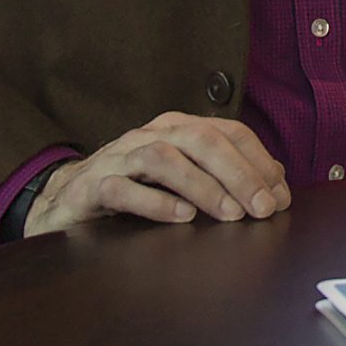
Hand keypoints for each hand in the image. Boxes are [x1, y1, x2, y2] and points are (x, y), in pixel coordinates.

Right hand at [25, 112, 291, 236]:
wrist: (65, 200)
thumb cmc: (133, 187)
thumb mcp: (182, 177)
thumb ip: (224, 174)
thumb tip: (275, 182)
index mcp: (177, 128)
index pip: (228, 132)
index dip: (259, 161)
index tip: (280, 195)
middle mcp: (149, 135)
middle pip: (202, 140)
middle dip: (239, 173)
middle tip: (263, 208)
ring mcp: (119, 158)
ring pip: (164, 158)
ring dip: (202, 185)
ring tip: (229, 213)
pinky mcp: (91, 185)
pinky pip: (122, 188)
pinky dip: (155, 201)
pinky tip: (181, 217)